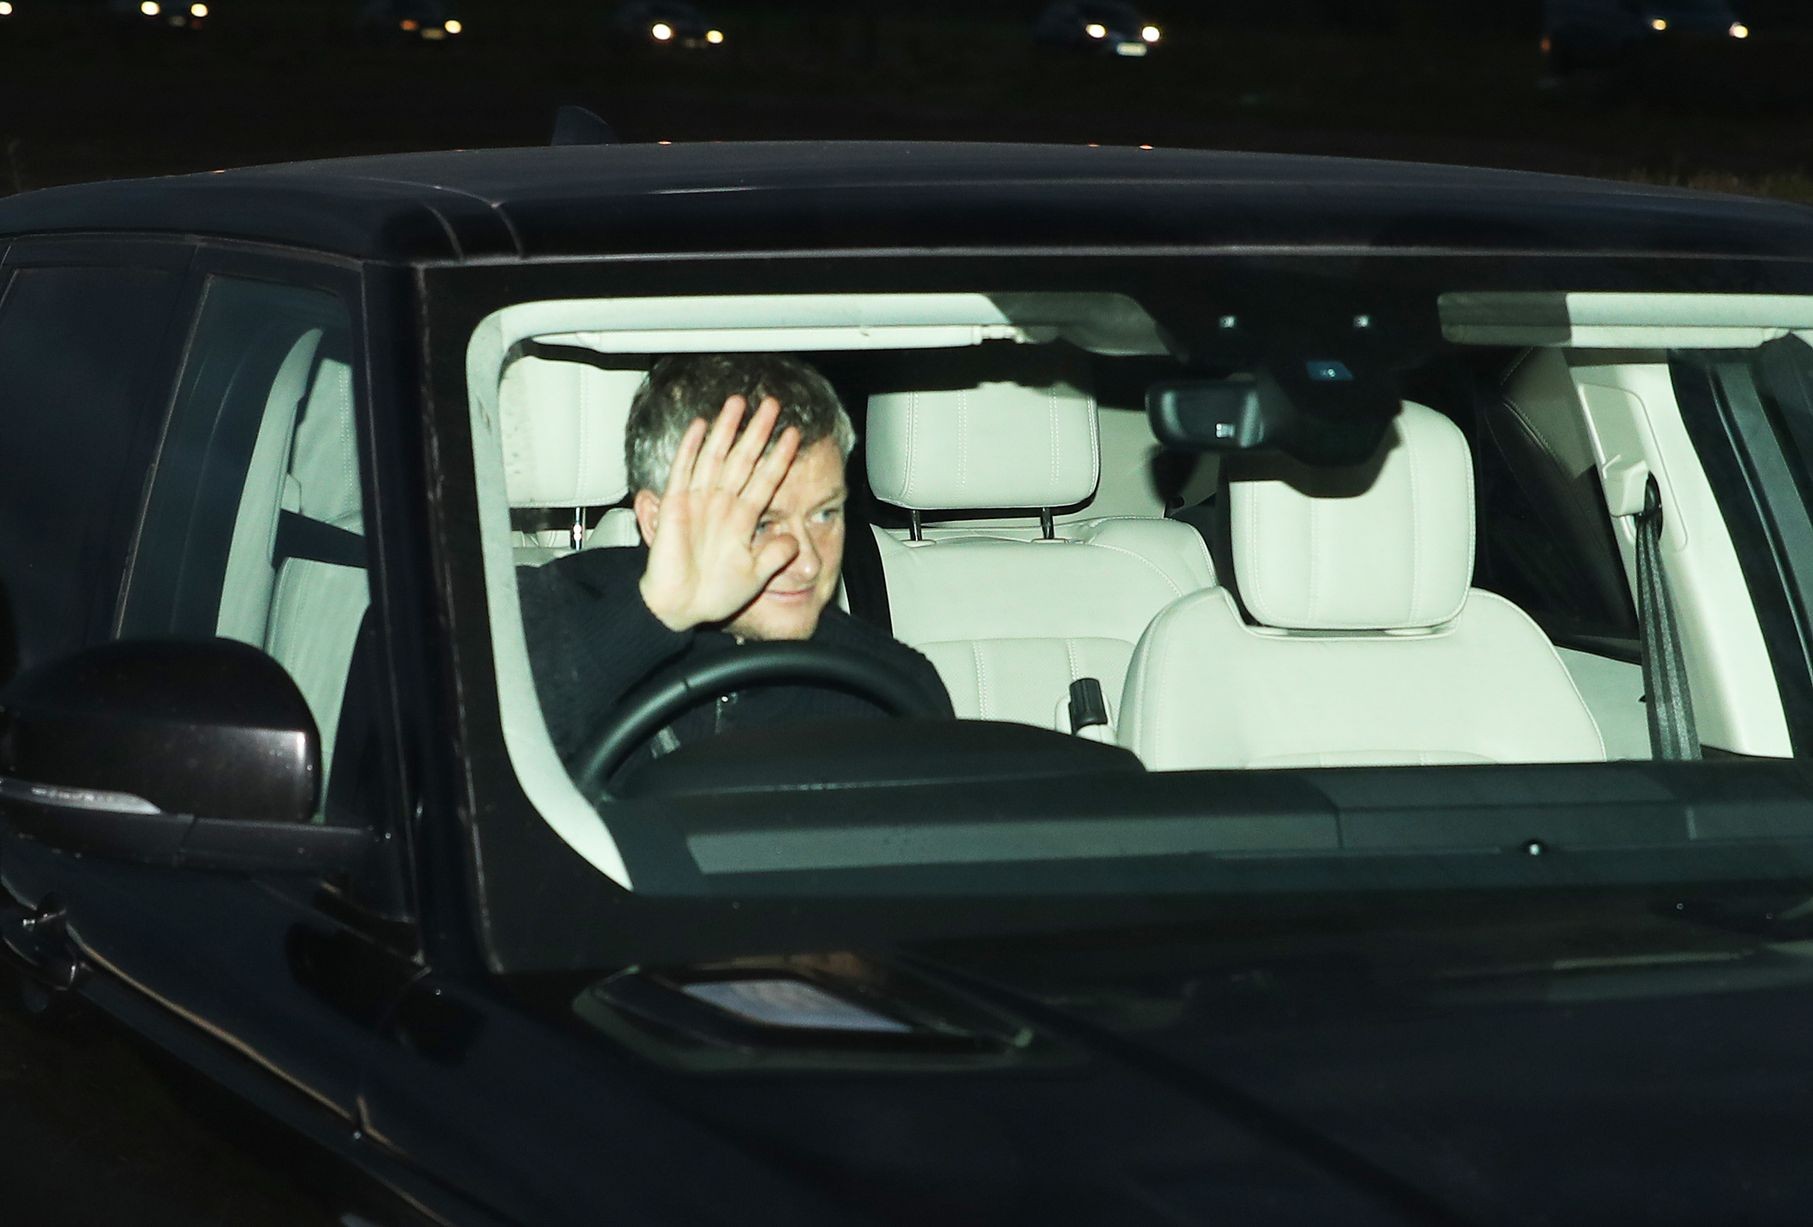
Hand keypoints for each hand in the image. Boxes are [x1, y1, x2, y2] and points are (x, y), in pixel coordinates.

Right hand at [638, 394, 801, 631]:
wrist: (680, 608)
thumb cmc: (713, 594)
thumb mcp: (755, 576)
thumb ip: (774, 555)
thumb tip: (796, 540)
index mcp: (742, 519)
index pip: (766, 480)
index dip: (780, 457)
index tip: (794, 435)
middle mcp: (721, 505)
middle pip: (743, 459)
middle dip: (757, 431)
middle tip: (771, 404)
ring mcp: (698, 502)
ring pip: (716, 457)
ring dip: (727, 430)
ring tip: (739, 403)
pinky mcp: (674, 506)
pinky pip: (683, 471)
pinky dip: (691, 448)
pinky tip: (701, 425)